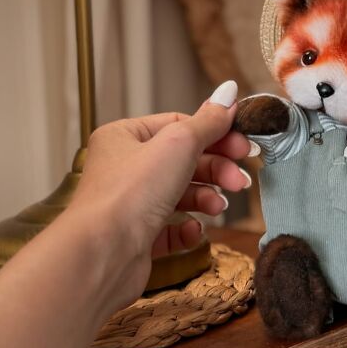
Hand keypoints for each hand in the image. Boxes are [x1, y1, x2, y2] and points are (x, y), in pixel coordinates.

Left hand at [67, 80, 251, 311]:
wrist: (102, 255)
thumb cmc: (129, 193)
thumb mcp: (179, 144)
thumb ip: (209, 121)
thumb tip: (229, 92)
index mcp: (125, 137)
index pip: (179, 126)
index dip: (215, 134)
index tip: (243, 145)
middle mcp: (124, 168)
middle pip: (184, 160)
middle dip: (216, 170)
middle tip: (240, 180)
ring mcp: (130, 205)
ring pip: (180, 194)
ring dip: (206, 198)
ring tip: (219, 206)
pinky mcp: (137, 238)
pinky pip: (172, 228)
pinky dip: (188, 227)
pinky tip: (194, 229)